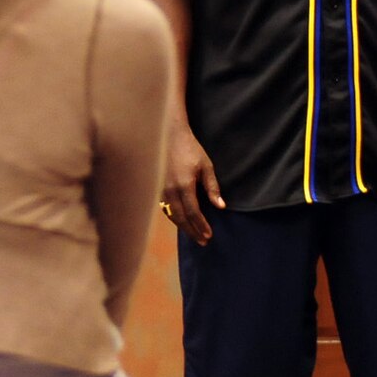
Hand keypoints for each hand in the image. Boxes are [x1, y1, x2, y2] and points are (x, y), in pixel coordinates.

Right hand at [163, 126, 224, 244]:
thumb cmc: (189, 148)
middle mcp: (170, 191)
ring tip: (194, 234)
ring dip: (183, 226)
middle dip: (192, 231)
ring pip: (171, 215)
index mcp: (184, 185)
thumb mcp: (206, 165)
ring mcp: (160, 190)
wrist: (167, 135)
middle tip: (203, 241)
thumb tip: (220, 206)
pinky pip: (165, 208)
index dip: (201, 226)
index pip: (193, 213)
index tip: (209, 236)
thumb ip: (212, 187)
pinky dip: (174, 217)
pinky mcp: (156, 188)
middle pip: (181, 218)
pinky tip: (181, 221)